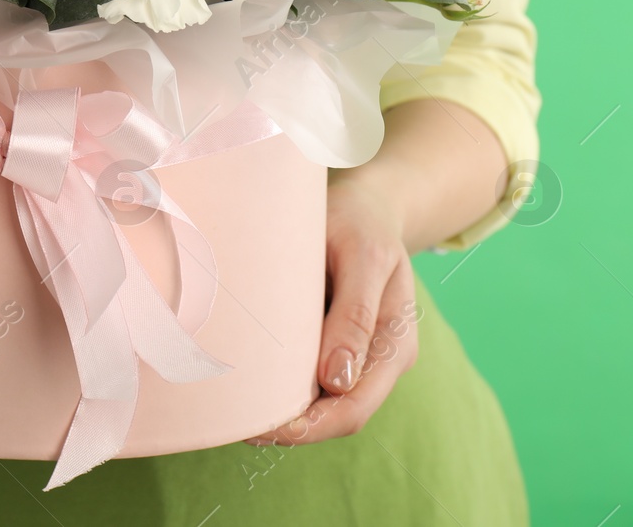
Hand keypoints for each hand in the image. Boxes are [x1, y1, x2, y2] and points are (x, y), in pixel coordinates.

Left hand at [249, 173, 418, 444]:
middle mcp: (382, 359)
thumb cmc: (361, 222)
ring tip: (239, 409)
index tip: (259, 424)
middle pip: (338, 417)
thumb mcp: (363, 255)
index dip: (308, 427)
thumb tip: (337, 381)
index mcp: (396, 343)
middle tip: (237, 422)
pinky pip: (315, 383)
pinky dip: (286, 391)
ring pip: (325, 406)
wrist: (366, 205)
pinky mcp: (338, 346)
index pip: (354, 408)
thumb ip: (356, 314)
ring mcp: (362, 356)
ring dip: (287, 414)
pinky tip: (254, 384)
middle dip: (291, 427)